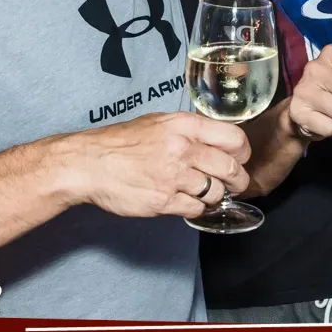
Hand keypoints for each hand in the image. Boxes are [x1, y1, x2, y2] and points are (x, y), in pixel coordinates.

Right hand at [60, 112, 250, 218]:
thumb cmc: (120, 143)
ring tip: (203, 193)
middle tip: (233, 184)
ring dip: (214, 196)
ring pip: (216, 192)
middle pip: (231, 168)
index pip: (234, 138)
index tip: (240, 159)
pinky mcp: (164, 201)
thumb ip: (188, 130)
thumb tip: (215, 140)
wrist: (89, 163)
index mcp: (183, 125)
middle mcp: (182, 149)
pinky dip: (196, 208)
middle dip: (237, 180)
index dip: (242, 152)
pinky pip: (196, 209)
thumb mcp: (158, 123)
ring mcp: (173, 176)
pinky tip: (186, 202)